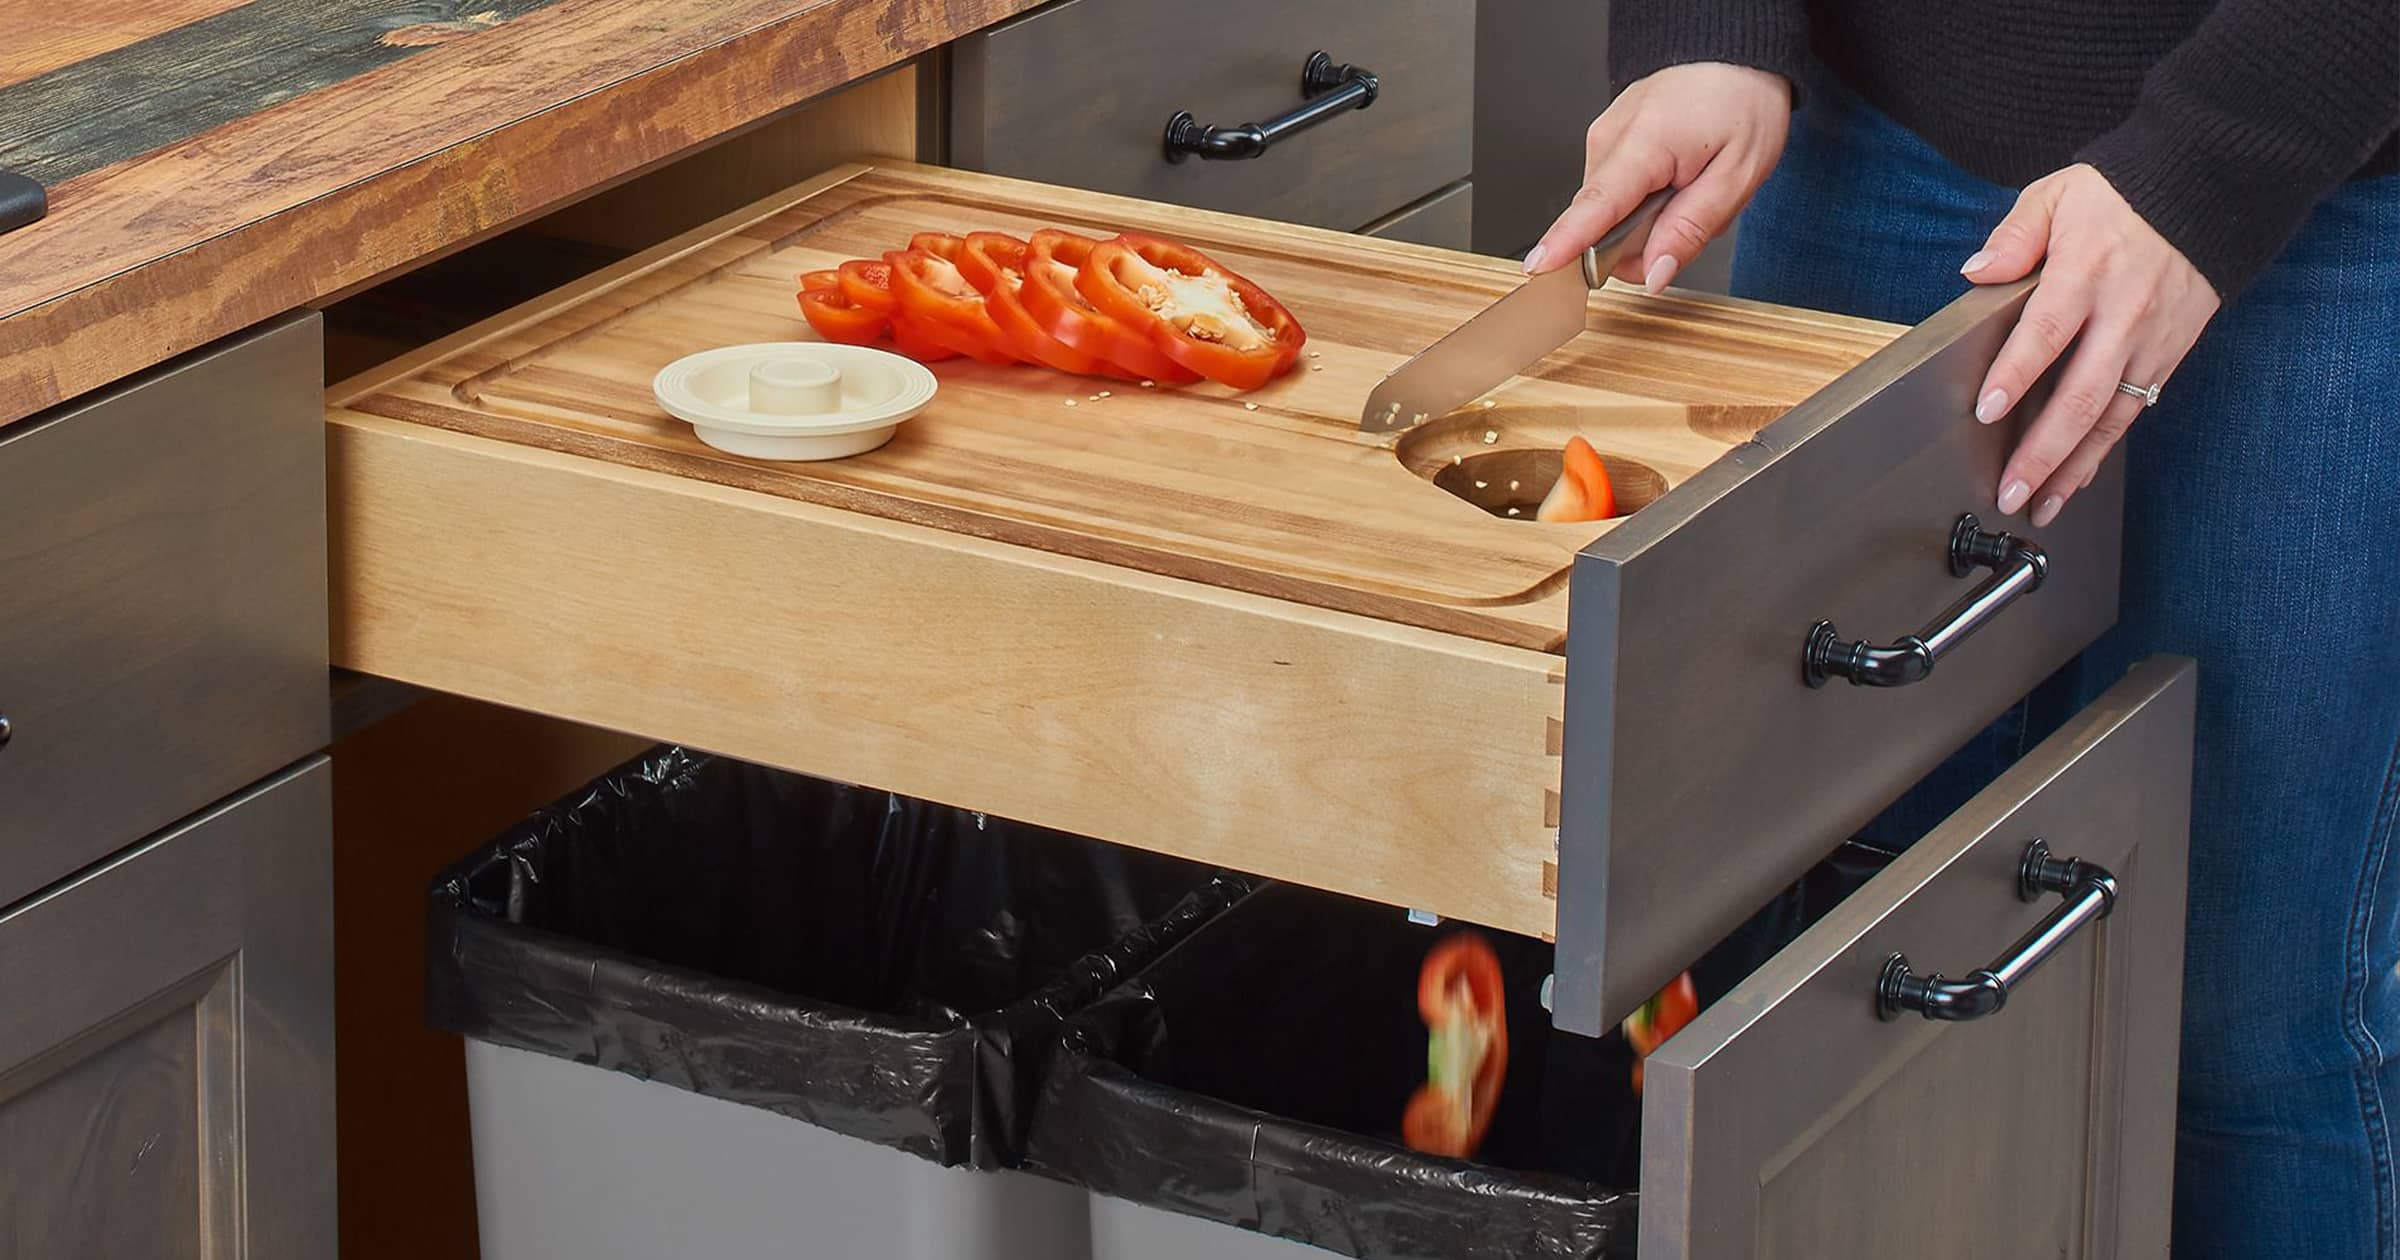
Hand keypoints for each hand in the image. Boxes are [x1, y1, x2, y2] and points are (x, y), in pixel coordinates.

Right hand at [1527, 63, 1791, 291]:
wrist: (1735, 57)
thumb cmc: (1742, 104)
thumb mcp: (1738, 176)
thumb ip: (1691, 229)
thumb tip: (1653, 274)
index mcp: (1645, 142)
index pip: (1596, 206)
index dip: (1566, 242)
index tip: (1538, 267)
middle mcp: (1610, 137)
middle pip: (1602, 224)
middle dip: (1643, 243)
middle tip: (1694, 217)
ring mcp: (1603, 137)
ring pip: (1610, 213)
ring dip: (1648, 220)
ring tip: (1688, 187)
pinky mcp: (1604, 141)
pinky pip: (1615, 194)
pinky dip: (1643, 200)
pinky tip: (1673, 177)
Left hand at [1965, 164, 2218, 526]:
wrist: (2208, 189)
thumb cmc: (2123, 193)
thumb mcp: (2059, 195)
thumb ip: (2016, 236)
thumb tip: (1977, 272)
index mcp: (2088, 273)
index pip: (2047, 332)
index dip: (2017, 374)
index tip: (1987, 410)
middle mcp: (2123, 316)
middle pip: (2080, 395)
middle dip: (2042, 451)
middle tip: (2010, 489)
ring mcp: (2150, 342)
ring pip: (2109, 418)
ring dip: (2072, 467)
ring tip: (2039, 504)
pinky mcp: (2169, 356)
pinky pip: (2132, 412)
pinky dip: (2101, 450)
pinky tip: (2075, 478)